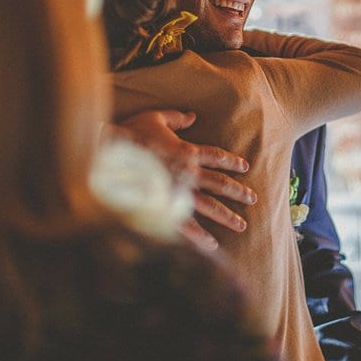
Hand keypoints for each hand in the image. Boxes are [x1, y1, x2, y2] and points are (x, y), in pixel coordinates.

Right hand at [112, 110, 255, 249]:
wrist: (107, 154)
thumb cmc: (130, 133)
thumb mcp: (154, 117)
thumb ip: (176, 117)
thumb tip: (193, 116)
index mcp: (186, 150)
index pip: (215, 155)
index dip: (231, 161)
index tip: (245, 167)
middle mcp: (187, 171)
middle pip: (219, 182)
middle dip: (238, 191)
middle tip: (253, 199)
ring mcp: (176, 190)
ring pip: (208, 206)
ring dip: (227, 216)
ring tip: (241, 225)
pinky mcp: (163, 206)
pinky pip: (185, 224)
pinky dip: (200, 236)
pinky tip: (212, 245)